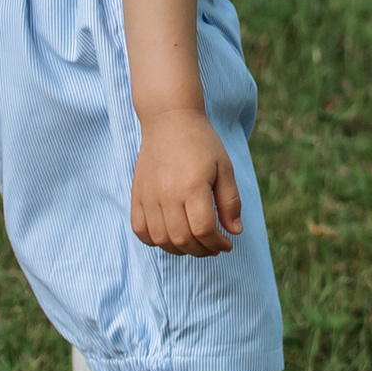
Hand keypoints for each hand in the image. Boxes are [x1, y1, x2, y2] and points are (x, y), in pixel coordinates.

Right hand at [130, 111, 243, 256]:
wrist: (169, 120)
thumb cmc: (201, 142)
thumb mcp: (224, 168)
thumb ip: (230, 202)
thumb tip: (234, 232)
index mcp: (193, 186)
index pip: (204, 230)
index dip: (217, 244)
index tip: (226, 244)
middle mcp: (168, 194)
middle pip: (182, 240)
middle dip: (202, 250)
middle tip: (213, 246)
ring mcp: (149, 196)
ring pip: (161, 240)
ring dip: (180, 249)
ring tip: (193, 242)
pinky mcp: (137, 195)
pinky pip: (140, 230)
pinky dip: (154, 241)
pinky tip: (169, 235)